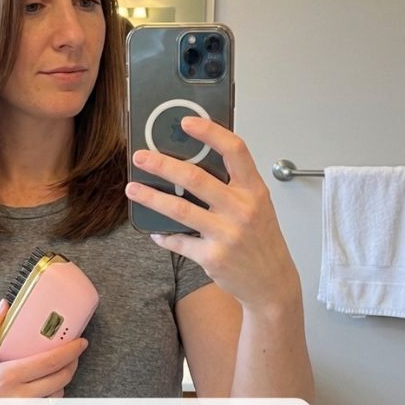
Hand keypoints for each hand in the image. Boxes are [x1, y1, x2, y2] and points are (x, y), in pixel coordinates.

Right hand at [0, 300, 87, 398]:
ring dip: (62, 381)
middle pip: (61, 379)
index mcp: (8, 376)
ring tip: (58, 369)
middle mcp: (20, 397)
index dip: (71, 350)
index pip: (51, 361)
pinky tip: (43, 389)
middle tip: (74, 352)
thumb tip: (4, 305)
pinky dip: (50, 398)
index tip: (81, 341)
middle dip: (73, 363)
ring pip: (58, 396)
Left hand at [125, 116, 299, 311]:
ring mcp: (227, 234)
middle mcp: (242, 209)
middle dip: (161, 164)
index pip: (234, 150)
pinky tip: (155, 231)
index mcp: (253, 189)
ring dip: (150, 197)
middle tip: (140, 157)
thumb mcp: (256, 205)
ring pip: (179, 209)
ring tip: (132, 188)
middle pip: (195, 178)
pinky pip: (179, 241)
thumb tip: (189, 163)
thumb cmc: (260, 239)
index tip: (186, 122)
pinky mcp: (213, 257)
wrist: (272, 282)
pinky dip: (163, 236)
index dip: (209, 132)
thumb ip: (231, 185)